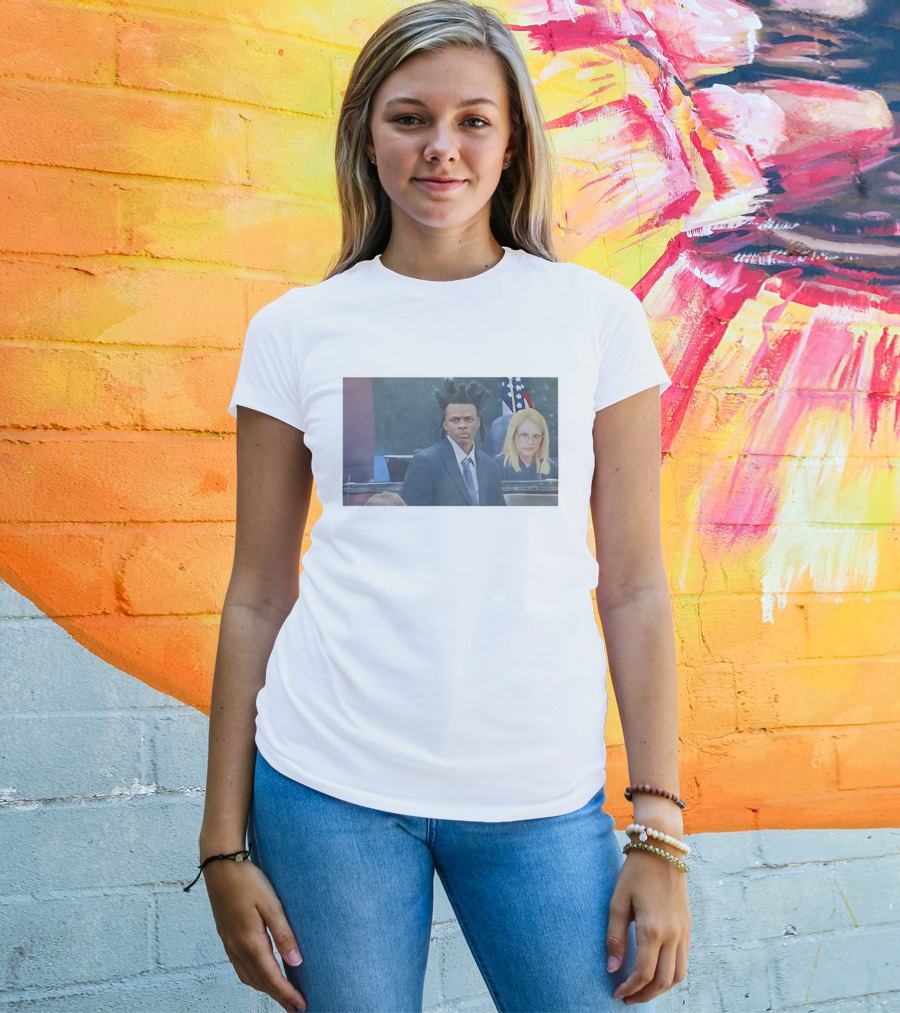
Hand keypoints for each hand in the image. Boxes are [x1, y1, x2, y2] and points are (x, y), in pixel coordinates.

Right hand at [203, 858, 306, 1012]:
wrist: (220, 865)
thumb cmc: (248, 880)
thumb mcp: (271, 904)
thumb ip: (284, 934)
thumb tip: (296, 962)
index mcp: (250, 942)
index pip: (272, 978)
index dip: (287, 994)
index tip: (301, 1005)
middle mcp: (237, 948)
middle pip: (260, 982)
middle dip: (278, 997)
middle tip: (295, 1007)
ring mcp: (229, 943)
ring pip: (248, 977)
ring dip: (265, 989)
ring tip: (281, 994)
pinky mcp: (226, 936)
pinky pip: (240, 967)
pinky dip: (253, 977)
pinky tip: (260, 973)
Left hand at [606, 848, 690, 1004]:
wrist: (662, 849)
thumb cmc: (635, 873)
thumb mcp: (618, 902)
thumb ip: (614, 937)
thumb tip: (612, 969)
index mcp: (652, 929)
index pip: (643, 973)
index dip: (630, 989)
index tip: (617, 993)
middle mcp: (672, 934)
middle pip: (663, 981)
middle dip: (645, 995)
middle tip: (628, 998)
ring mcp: (684, 931)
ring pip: (678, 975)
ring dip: (661, 988)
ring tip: (642, 990)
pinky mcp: (688, 927)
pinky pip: (684, 960)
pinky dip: (671, 974)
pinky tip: (656, 971)